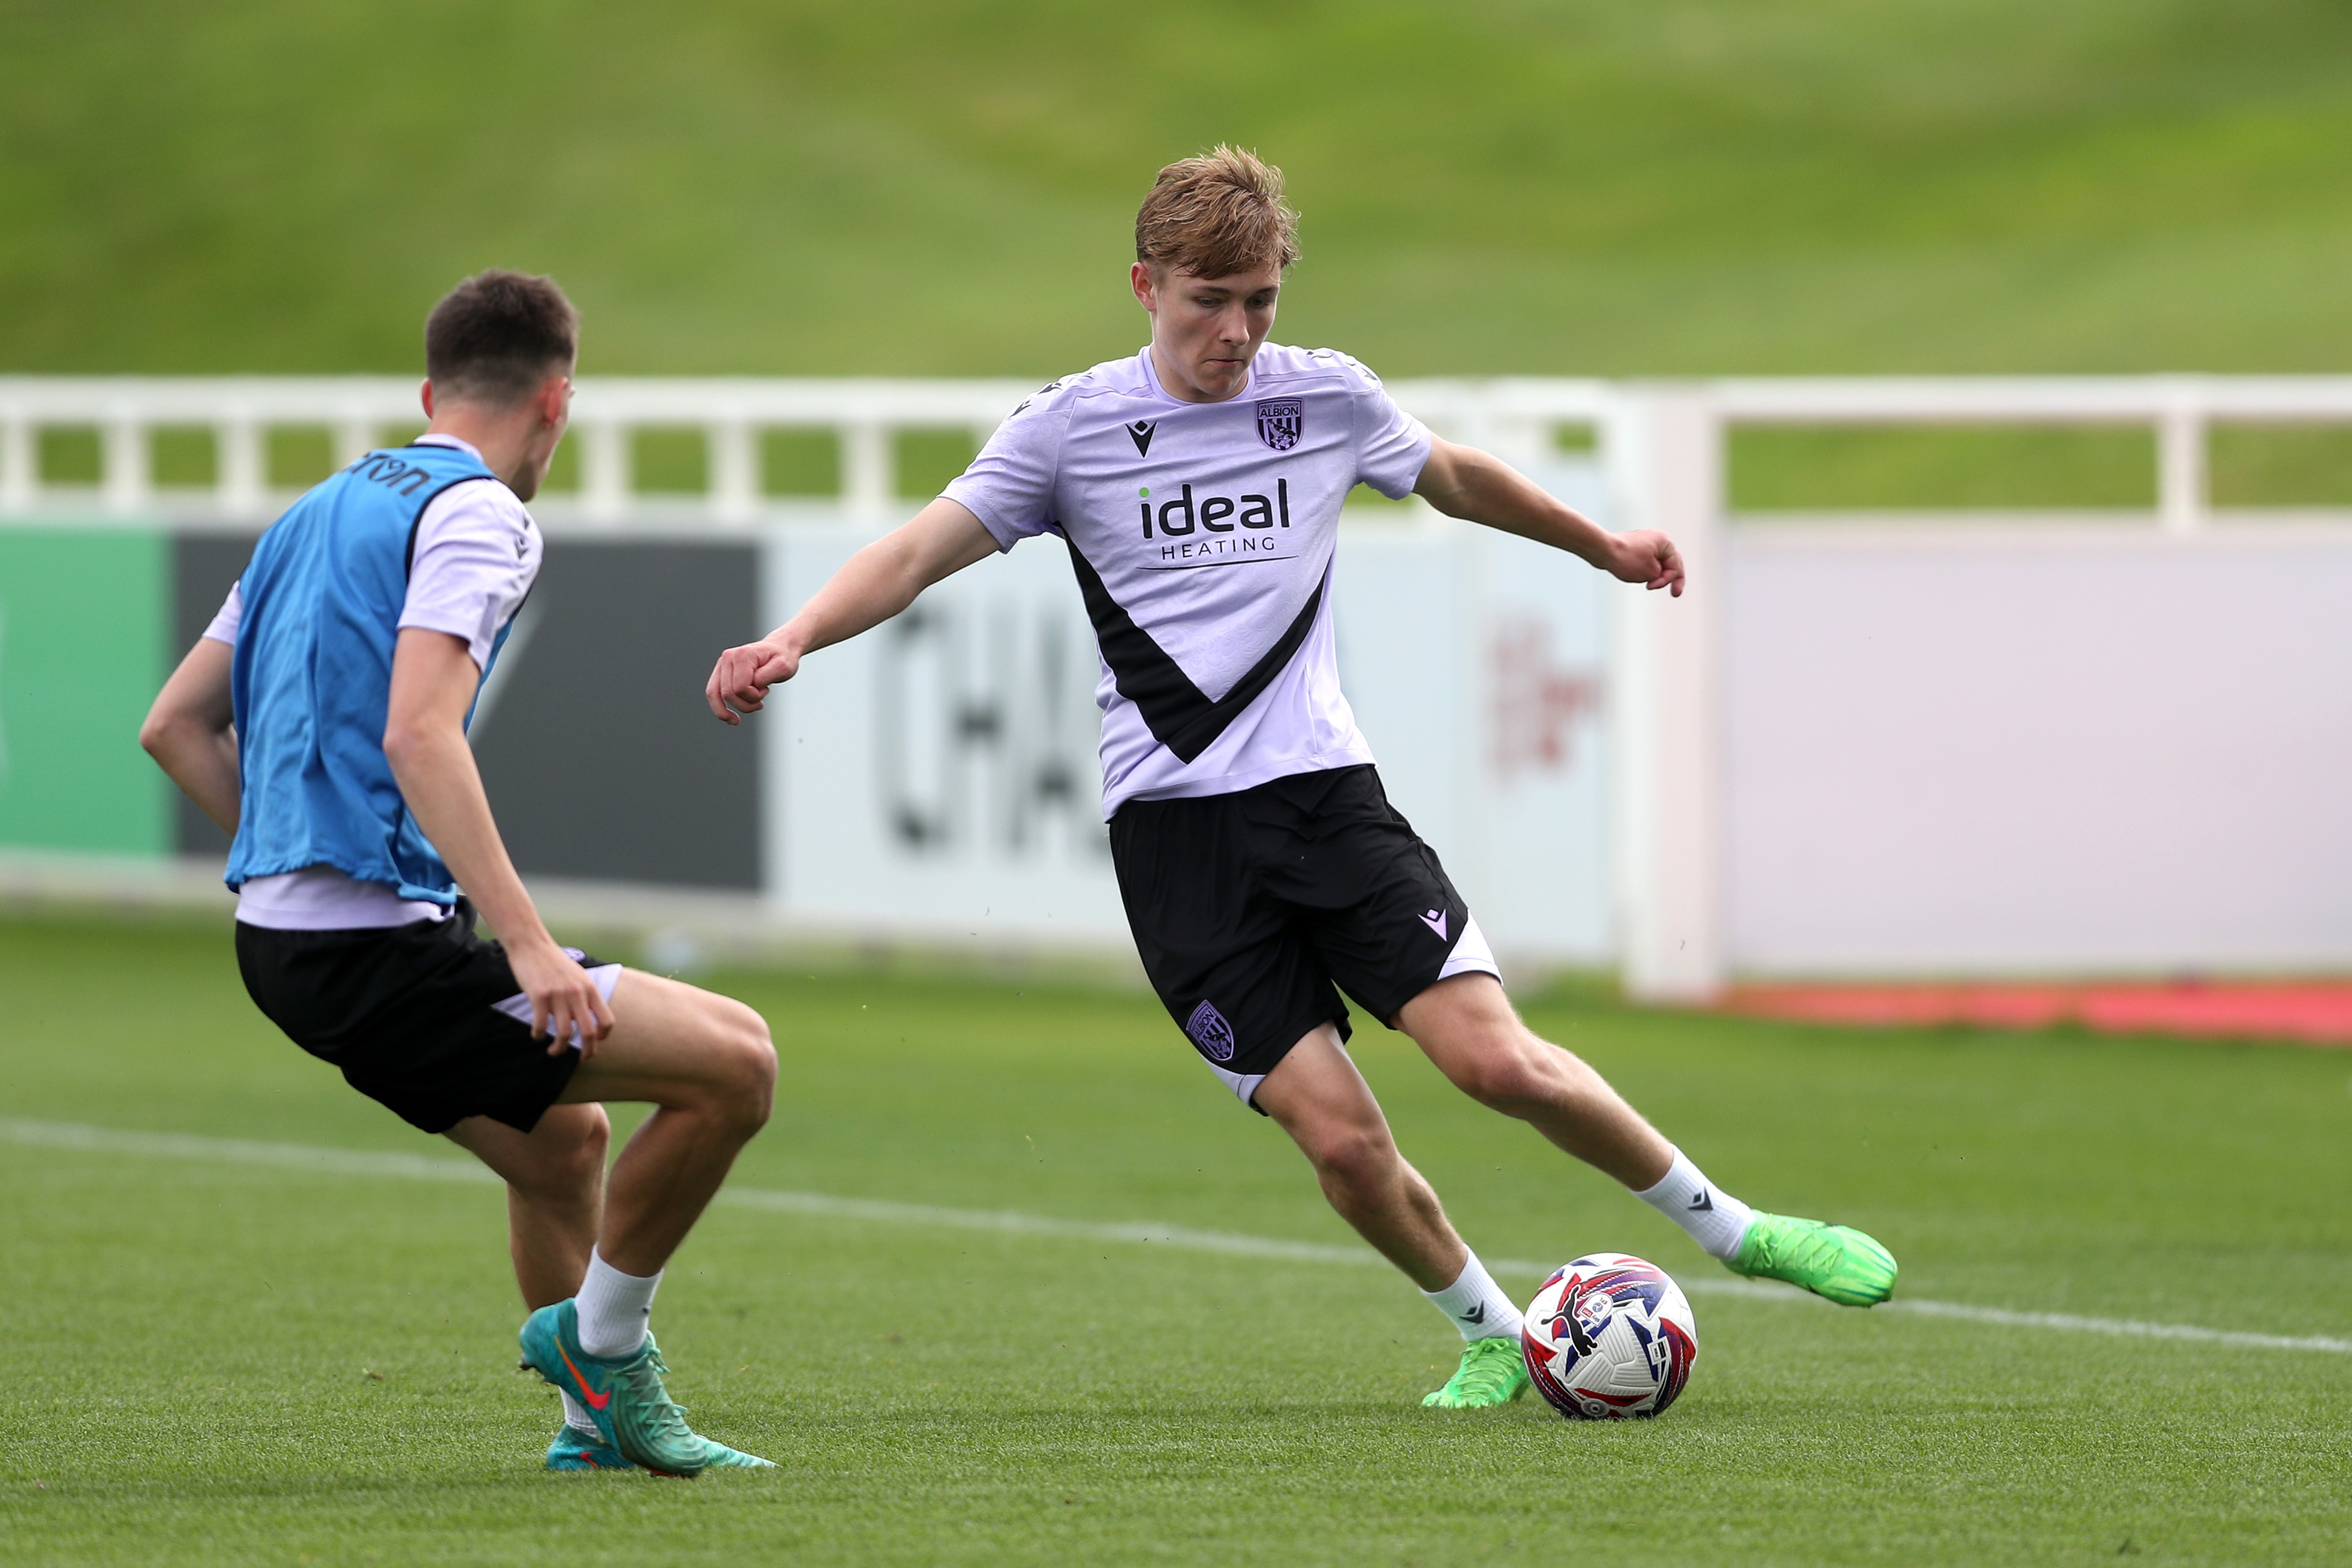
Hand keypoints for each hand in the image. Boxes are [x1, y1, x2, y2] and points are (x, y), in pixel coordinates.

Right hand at [506, 934, 614, 1056]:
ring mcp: (559, 995)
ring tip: (554, 1051)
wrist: (532, 945)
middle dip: (587, 1051)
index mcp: (590, 989)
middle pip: (588, 1032)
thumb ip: (585, 995)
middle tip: (582, 1059)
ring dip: (559, 1048)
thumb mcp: (579, 976)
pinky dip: (539, 1035)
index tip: (595, 1041)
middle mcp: (577, 993)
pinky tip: (537, 1035)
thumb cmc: (555, 963)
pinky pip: (542, 1025)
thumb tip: (589, 1018)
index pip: (607, 1019)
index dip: (603, 1036)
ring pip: (565, 1033)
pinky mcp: (539, 996)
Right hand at [706, 637, 799, 724]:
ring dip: (736, 706)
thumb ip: (766, 677)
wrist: (778, 648)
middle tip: (761, 698)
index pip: (740, 687)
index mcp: (742, 655)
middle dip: (746, 704)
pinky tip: (730, 718)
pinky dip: (720, 708)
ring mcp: (721, 664)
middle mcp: (727, 657)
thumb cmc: (782, 658)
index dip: (754, 696)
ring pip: (716, 696)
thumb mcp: (783, 667)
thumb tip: (751, 685)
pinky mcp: (720, 672)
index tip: (766, 691)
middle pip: (727, 694)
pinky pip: (712, 693)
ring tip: (753, 705)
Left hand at [1608, 530, 1685, 596]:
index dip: (1668, 580)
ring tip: (1645, 582)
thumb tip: (1658, 574)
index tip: (1652, 587)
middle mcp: (1657, 538)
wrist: (1603, 550)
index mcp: (1665, 542)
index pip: (1675, 566)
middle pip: (1670, 563)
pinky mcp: (1635, 546)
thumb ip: (1662, 576)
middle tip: (1675, 593)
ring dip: (1656, 575)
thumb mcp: (1651, 573)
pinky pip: (1646, 561)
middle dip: (1671, 578)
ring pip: (1657, 563)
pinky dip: (1646, 571)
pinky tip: (1639, 576)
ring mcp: (1645, 541)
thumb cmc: (1626, 559)